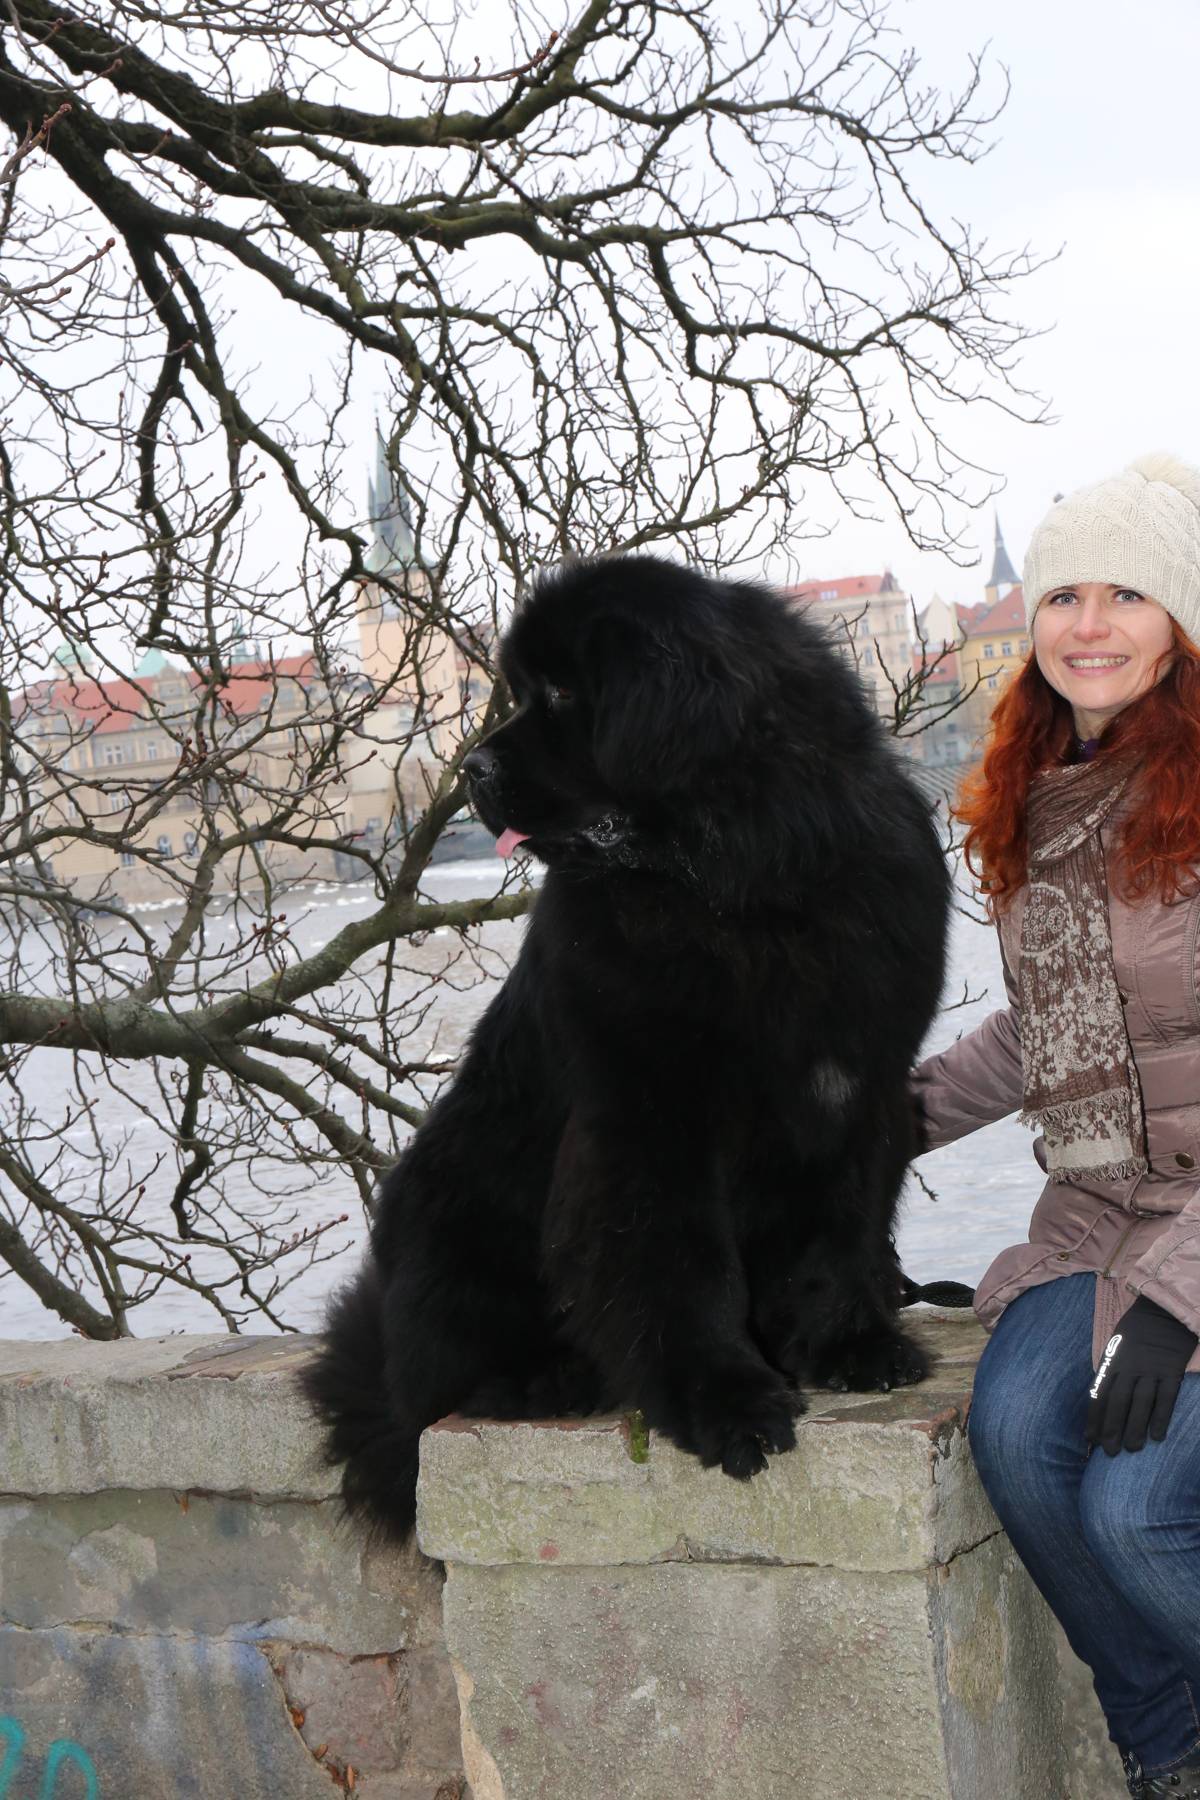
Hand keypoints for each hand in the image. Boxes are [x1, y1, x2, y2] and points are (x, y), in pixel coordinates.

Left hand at [1086, 1296, 1197, 1456]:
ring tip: (1131, 1449)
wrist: (1163, 1309)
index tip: (1090, 1439)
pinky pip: (1166, 1397)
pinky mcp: (1172, 1371)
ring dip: (1135, 1427)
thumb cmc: (1137, 1328)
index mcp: (1113, 1360)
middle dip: (1112, 1428)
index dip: (1094, 1417)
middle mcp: (1130, 1366)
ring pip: (1140, 1403)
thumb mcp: (1117, 1343)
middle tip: (1109, 1452)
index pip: (1100, 1392)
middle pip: (1118, 1402)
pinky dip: (1161, 1417)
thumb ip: (1111, 1368)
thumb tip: (1102, 1395)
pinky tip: (1157, 1436)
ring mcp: (1152, 1369)